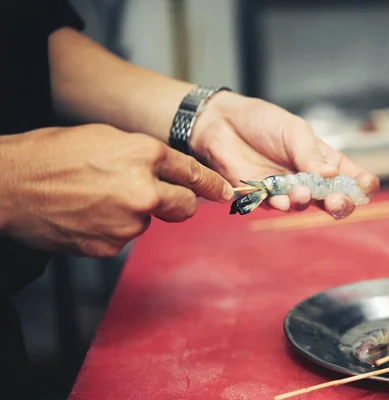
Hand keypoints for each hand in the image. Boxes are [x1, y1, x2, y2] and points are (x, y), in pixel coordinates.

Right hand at [0, 124, 232, 256]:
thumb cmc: (52, 154)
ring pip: (148, 223)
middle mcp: (144, 190)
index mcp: (145, 154)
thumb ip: (145, 156)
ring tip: (97, 199)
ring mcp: (128, 222)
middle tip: (157, 198)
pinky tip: (87, 215)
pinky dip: (111, 229)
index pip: (193, 173)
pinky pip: (123, 238)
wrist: (9, 185)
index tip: (224, 193)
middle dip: (178, 204)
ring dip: (133, 214)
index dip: (211, 185)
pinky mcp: (110, 246)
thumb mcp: (107, 138)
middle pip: (185, 207)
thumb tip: (170, 172)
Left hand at [189, 91, 379, 217]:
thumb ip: (310, 154)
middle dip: (339, 204)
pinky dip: (281, 205)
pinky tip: (282, 200)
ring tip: (301, 193)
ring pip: (304, 206)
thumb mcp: (293, 130)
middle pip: (332, 199)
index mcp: (322, 159)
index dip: (362, 184)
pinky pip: (275, 206)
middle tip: (336, 202)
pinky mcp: (262, 196)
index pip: (349, 176)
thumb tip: (332, 174)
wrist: (222, 122)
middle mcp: (308, 178)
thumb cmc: (262, 121)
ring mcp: (286, 189)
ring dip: (305, 202)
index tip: (367, 186)